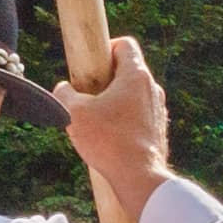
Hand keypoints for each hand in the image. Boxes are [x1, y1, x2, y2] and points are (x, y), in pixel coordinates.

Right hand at [62, 40, 173, 222]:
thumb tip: (65, 89)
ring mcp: (158, 111)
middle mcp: (153, 89)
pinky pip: (137, 116)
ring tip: (94, 120)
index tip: (90, 66)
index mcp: (137, 76)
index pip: (125, 45)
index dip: (104, 47)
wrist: (139, 177)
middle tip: (86, 95)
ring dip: (112, 102)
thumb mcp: (73, 112)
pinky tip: (107, 138)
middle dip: (104, 79)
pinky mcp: (158, 131)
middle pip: (126, 71)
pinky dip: (122, 120)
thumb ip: (64, 92)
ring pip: (131, 96)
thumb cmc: (108, 141)